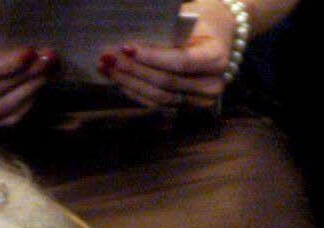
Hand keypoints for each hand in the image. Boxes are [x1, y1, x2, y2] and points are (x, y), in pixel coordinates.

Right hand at [0, 36, 57, 127]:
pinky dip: (21, 108)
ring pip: (2, 110)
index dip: (8, 65)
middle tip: (50, 59)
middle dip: (27, 76)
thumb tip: (9, 64)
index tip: (31, 53)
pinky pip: (0, 122)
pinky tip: (34, 92)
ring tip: (48, 72)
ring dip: (30, 92)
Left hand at [98, 0, 235, 110]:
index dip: (152, 57)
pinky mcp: (183, 110)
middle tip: (108, 57)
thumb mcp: (189, 22)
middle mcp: (210, 86)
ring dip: (129, 83)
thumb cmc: (199, 25)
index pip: (180, 62)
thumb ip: (167, 31)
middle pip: (165, 83)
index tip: (126, 47)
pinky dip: (134, 92)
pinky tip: (118, 80)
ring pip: (158, 97)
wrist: (216, 41)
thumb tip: (131, 42)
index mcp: (216, 58)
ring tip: (107, 68)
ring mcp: (197, 103)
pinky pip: (155, 104)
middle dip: (133, 70)